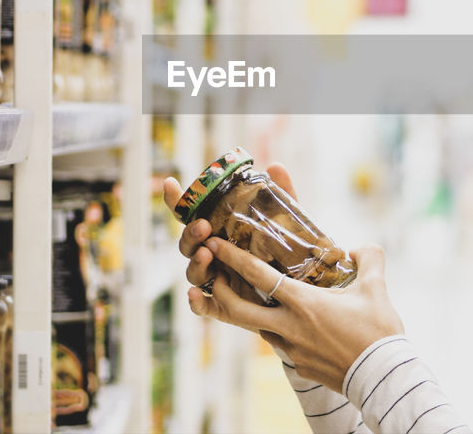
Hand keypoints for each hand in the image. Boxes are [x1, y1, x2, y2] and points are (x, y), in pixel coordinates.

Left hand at [162, 163, 405, 391]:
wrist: (383, 377)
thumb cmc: (379, 332)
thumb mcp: (376, 288)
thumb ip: (369, 259)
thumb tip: (359, 248)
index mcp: (303, 302)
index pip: (258, 275)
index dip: (233, 258)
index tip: (216, 244)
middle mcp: (289, 326)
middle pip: (238, 309)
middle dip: (219, 291)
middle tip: (212, 275)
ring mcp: (291, 349)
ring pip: (258, 327)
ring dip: (250, 312)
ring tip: (253, 297)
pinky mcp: (298, 365)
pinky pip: (280, 344)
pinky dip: (277, 331)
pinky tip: (290, 324)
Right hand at [163, 164, 292, 324]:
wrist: (301, 291)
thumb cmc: (287, 251)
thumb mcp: (286, 222)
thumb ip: (281, 195)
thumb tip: (275, 166)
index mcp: (220, 232)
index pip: (191, 215)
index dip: (176, 200)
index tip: (171, 183)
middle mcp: (212, 254)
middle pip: (187, 243)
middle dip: (190, 233)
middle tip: (203, 226)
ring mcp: (216, 279)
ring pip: (193, 272)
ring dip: (194, 262)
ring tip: (206, 254)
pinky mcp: (223, 305)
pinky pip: (203, 306)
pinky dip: (195, 302)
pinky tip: (194, 296)